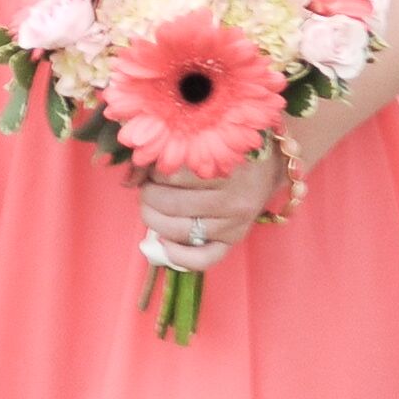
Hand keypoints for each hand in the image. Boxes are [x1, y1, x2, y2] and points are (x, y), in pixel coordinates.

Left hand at [131, 141, 285, 272]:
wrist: (270, 165)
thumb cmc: (229, 148)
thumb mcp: (203, 139)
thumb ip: (164, 152)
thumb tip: (129, 179)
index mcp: (226, 164)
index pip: (172, 173)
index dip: (152, 171)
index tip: (151, 168)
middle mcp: (234, 196)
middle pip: (172, 204)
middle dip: (149, 196)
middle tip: (147, 189)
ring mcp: (236, 221)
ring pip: (180, 230)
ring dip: (154, 220)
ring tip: (152, 207)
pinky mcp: (235, 239)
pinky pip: (203, 258)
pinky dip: (177, 256)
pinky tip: (164, 243)